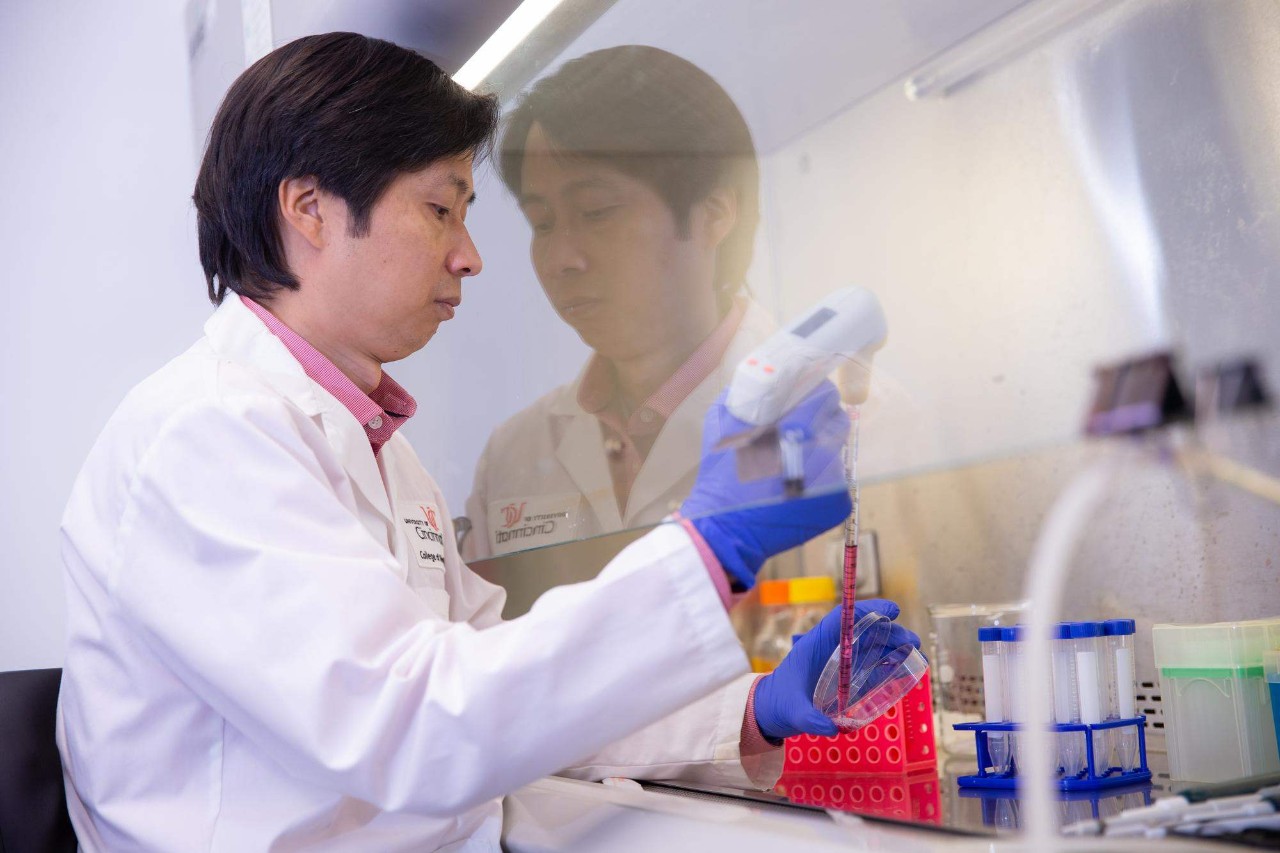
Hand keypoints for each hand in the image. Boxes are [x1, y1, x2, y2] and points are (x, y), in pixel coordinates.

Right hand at [681, 382, 850, 588]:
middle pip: (837, 421)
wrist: (724, 529)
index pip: (826, 396)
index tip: (805, 399)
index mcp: (796, 430)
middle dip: (820, 422)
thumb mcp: (721, 423)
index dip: (815, 394)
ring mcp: (834, 482)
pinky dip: (820, 481)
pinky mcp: (838, 505)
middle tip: (797, 433)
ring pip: (836, 452)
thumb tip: (767, 375)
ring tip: (791, 466)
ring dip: (819, 453)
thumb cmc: (720, 475)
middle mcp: (822, 453)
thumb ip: (747, 394)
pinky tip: (795, 489)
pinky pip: (836, 480)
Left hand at [753, 601, 920, 741]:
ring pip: (868, 646)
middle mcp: (829, 649)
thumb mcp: (793, 711)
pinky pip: (867, 664)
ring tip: (914, 654)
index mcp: (815, 645)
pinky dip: (885, 664)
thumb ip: (811, 719)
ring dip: (891, 647)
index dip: (867, 610)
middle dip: (889, 632)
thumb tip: (833, 728)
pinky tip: (902, 670)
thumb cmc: (779, 703)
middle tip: (913, 642)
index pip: (842, 618)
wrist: (770, 710)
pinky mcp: (842, 676)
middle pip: (862, 632)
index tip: (892, 611)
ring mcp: (837, 661)